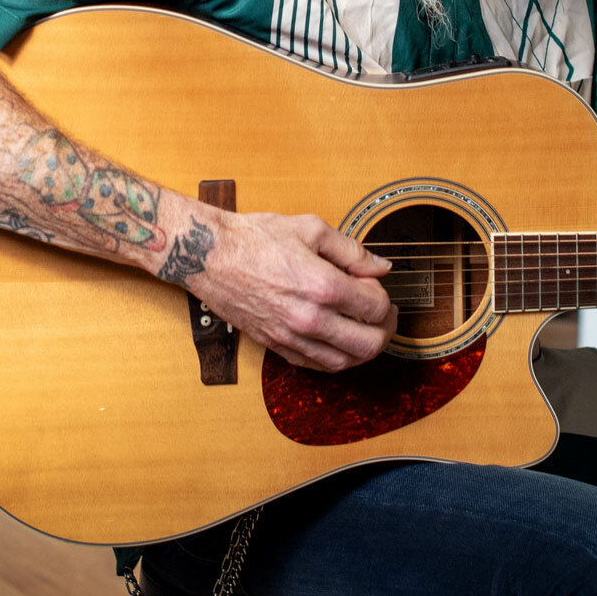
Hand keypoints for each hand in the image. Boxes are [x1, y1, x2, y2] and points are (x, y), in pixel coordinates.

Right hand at [191, 212, 397, 371]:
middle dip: (386, 329)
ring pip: (345, 363)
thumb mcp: (310, 228)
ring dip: (364, 349)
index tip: (374, 284)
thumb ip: (352, 250)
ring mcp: (292, 337)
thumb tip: (381, 266)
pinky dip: (336, 359)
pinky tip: (339, 342)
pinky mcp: (276, 346)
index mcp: (322, 286)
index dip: (383, 295)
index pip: (376, 307)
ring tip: (366, 329)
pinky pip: (317, 367)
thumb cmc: (255, 238)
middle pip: (369, 343)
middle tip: (384, 314)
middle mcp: (310, 319)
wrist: (210, 256)